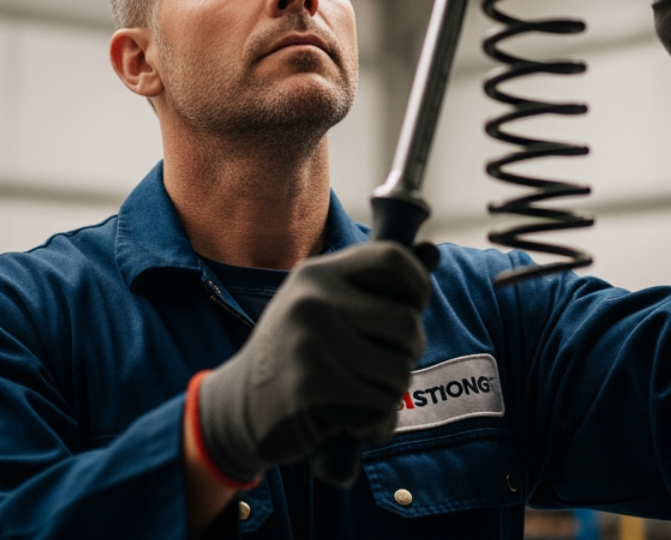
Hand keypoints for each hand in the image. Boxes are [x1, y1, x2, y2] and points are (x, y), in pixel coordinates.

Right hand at [196, 241, 435, 483]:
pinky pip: (379, 404)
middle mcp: (313, 299)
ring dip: (392, 391)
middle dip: (409, 351)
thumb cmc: (293, 353)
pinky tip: (350, 417)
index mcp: (318, 273)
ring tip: (364, 391)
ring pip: (399, 368)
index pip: (393, 259)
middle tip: (387, 362)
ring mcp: (310, 340)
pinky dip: (374, 420)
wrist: (238, 406)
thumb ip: (373, 284)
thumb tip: (432, 250)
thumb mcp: (322, 305)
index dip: (418, 285)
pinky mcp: (312, 385)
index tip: (413, 308)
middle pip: (407, 322)